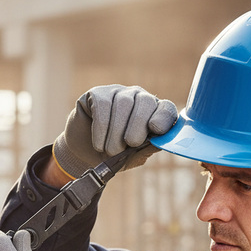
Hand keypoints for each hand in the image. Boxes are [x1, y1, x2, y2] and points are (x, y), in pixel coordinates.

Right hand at [52, 84, 177, 179]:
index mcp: (153, 114)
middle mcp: (138, 98)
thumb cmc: (113, 156)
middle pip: (145, 102)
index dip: (164, 117)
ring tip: (110, 150)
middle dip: (138, 125)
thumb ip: (146, 149)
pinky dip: (101, 128)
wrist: (84, 154)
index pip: (166, 108)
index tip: (156, 129)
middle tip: (130, 143)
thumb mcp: (132, 157)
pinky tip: (99, 144)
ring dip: (117, 131)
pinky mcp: (97, 93)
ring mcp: (118, 93)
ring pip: (123, 103)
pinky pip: (103, 105)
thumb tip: (159, 143)